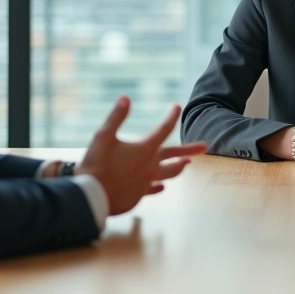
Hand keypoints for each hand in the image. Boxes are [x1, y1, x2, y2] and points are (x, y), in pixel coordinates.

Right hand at [76, 97, 206, 215]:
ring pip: (169, 174)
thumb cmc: (96, 164)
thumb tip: (126, 98)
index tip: (177, 106)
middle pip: (175, 155)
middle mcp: (150, 166)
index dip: (171, 116)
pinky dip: (159, 186)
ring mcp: (146, 183)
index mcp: (145, 149)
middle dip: (190, 149)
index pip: (164, 129)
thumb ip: (117, 117)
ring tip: (186, 165)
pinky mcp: (138, 195)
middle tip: (205, 147)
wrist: (90, 197)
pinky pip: (153, 189)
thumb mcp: (103, 136)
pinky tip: (161, 186)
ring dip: (178, 168)